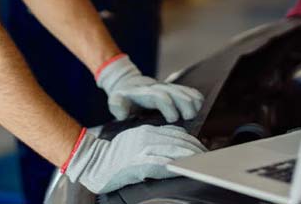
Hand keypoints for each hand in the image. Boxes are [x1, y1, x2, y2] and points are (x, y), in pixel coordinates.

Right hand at [63, 125, 205, 193]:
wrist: (93, 163)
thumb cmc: (114, 156)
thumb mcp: (135, 140)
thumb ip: (153, 139)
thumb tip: (172, 144)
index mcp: (147, 131)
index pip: (176, 133)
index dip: (191, 141)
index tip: (201, 149)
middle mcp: (147, 137)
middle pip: (179, 141)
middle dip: (195, 150)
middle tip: (206, 157)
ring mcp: (143, 150)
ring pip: (174, 151)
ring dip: (190, 158)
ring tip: (200, 164)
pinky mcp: (139, 163)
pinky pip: (162, 164)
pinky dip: (175, 166)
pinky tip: (184, 169)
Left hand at [97, 55, 204, 122]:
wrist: (128, 83)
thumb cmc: (124, 97)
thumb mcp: (116, 101)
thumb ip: (117, 106)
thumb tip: (123, 113)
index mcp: (145, 93)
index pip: (159, 96)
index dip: (168, 105)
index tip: (174, 118)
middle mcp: (158, 88)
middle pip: (175, 92)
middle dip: (184, 103)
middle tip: (190, 116)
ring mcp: (167, 87)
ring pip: (183, 90)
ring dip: (191, 100)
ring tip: (197, 112)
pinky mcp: (174, 89)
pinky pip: (188, 90)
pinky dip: (195, 96)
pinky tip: (200, 104)